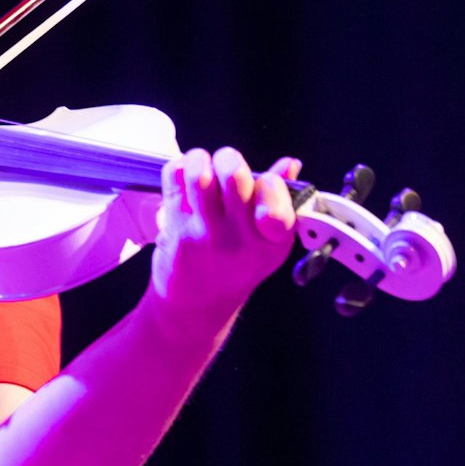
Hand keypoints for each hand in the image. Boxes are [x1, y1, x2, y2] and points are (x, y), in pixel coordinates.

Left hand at [148, 147, 300, 329]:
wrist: (196, 305)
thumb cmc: (235, 267)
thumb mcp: (269, 243)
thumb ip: (280, 201)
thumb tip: (290, 163)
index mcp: (273, 238)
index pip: (276, 193)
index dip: (270, 180)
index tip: (262, 184)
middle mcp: (240, 236)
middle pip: (235, 175)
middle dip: (230, 159)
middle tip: (225, 167)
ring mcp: (206, 233)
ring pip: (200, 175)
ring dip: (200, 161)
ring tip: (202, 169)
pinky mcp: (176, 229)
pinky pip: (174, 178)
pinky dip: (179, 167)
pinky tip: (185, 179)